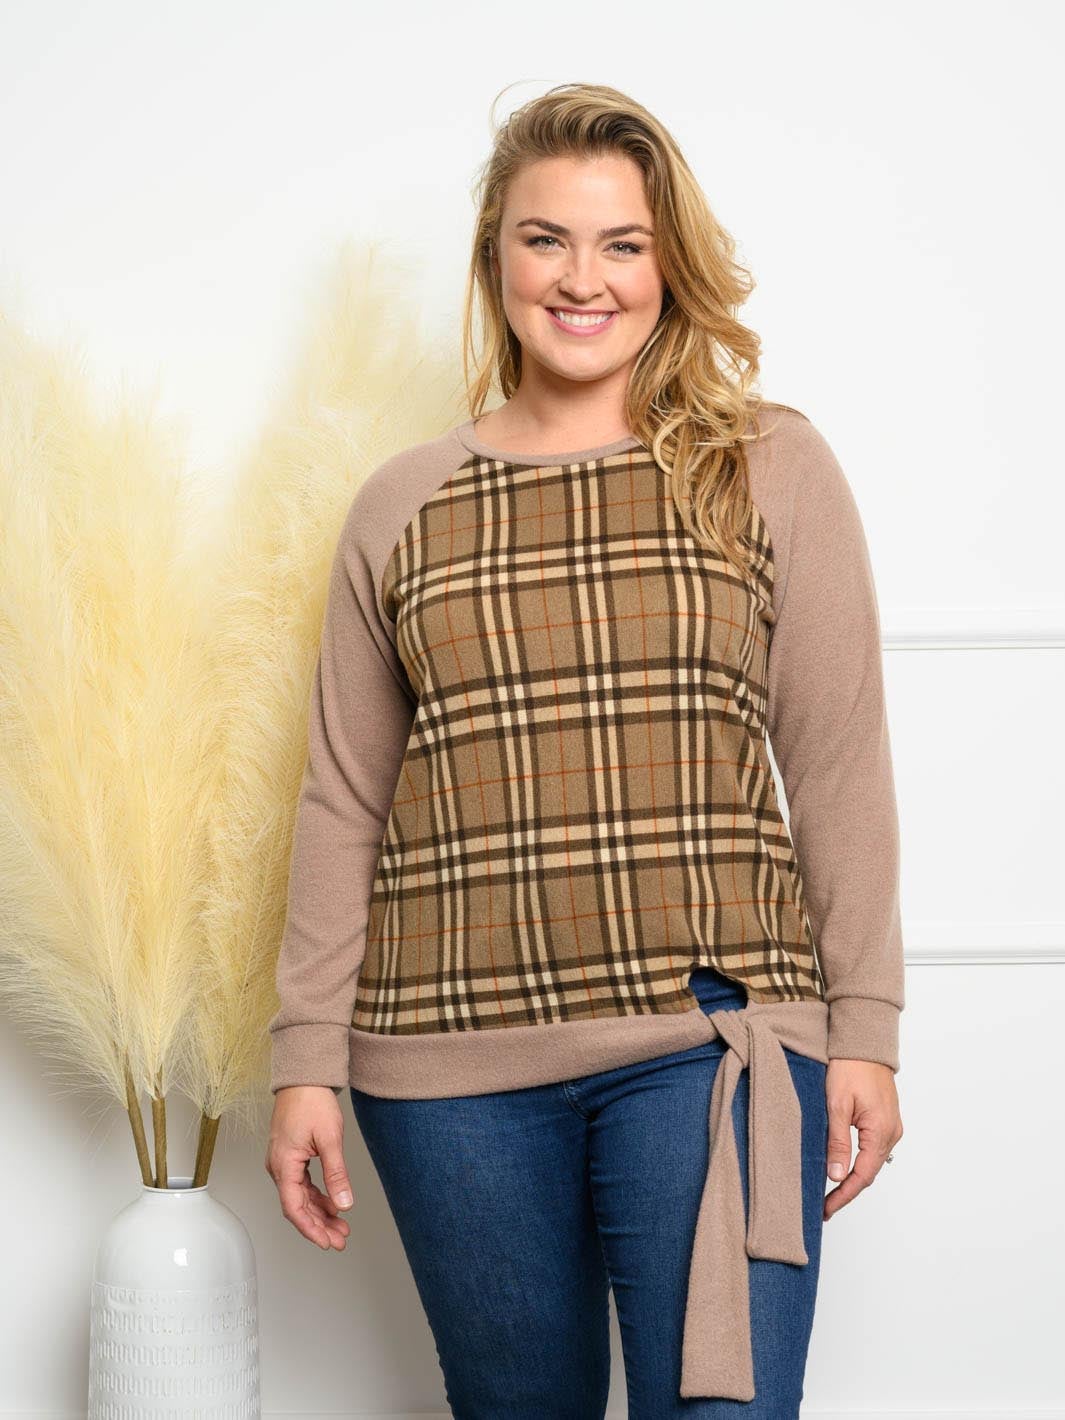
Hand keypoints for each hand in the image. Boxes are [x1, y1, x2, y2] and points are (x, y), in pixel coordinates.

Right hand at [265, 1085, 354, 1249]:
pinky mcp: (290, 1156)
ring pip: (300, 1197)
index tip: (327, 1243)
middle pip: (297, 1206)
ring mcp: (283, 1162)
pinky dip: (317, 1196)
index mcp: (283, 1164)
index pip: (294, 1208)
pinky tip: (332, 1204)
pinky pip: (302, 1184)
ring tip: (341, 1226)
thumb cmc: (312, 1101)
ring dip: (319, 1213)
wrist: (303, 1077)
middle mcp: (278, 1166)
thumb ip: (337, 1174)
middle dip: (319, 1226)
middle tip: (340, 1239)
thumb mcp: (330, 1139)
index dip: (311, 1229)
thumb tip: (344, 1204)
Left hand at [823, 1059, 902, 1220]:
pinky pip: (873, 1149)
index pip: (862, 1176)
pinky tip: (844, 1166)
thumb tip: (836, 1175)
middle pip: (869, 1172)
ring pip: (872, 1162)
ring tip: (830, 1191)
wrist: (864, 1042)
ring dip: (853, 1177)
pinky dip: (859, 1162)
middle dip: (847, 1190)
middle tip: (824, 1205)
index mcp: (881, 1131)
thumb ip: (838, 1142)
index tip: (826, 1209)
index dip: (844, 1195)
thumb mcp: (837, 1105)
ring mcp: (891, 1126)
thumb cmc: (850, 1067)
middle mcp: (892, 1132)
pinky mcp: (886, 1120)